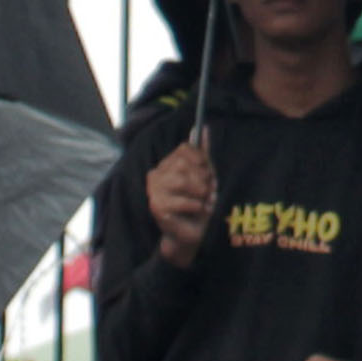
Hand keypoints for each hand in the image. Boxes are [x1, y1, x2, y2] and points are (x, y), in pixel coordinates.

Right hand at [147, 140, 219, 268]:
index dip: (202, 160)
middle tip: (207, 192)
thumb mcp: (205, 175)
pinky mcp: (157, 208)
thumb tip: (202, 128)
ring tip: (203, 202)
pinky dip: (198, 208)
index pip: (185, 149)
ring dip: (201, 194)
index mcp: (166, 164)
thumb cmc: (198, 202)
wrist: (192, 233)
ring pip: (184, 181)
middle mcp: (155, 175)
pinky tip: (197, 212)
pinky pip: (187, 202)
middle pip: (184, 164)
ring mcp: (154, 191)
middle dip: (203, 179)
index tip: (208, 173)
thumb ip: (202, 153)